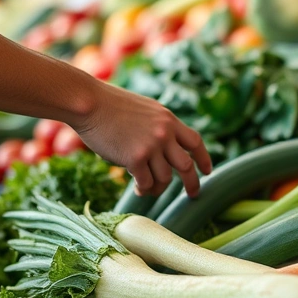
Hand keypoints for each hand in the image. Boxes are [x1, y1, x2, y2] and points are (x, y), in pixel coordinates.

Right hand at [72, 82, 212, 197]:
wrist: (89, 103)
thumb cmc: (111, 105)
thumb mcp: (146, 110)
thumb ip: (160, 126)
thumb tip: (167, 148)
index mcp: (169, 120)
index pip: (195, 142)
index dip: (203, 158)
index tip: (207, 171)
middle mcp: (165, 133)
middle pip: (187, 165)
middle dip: (192, 183)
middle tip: (194, 194)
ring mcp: (151, 146)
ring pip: (166, 178)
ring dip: (159, 188)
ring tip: (149, 190)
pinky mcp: (134, 158)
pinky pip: (146, 182)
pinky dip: (144, 189)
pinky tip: (139, 190)